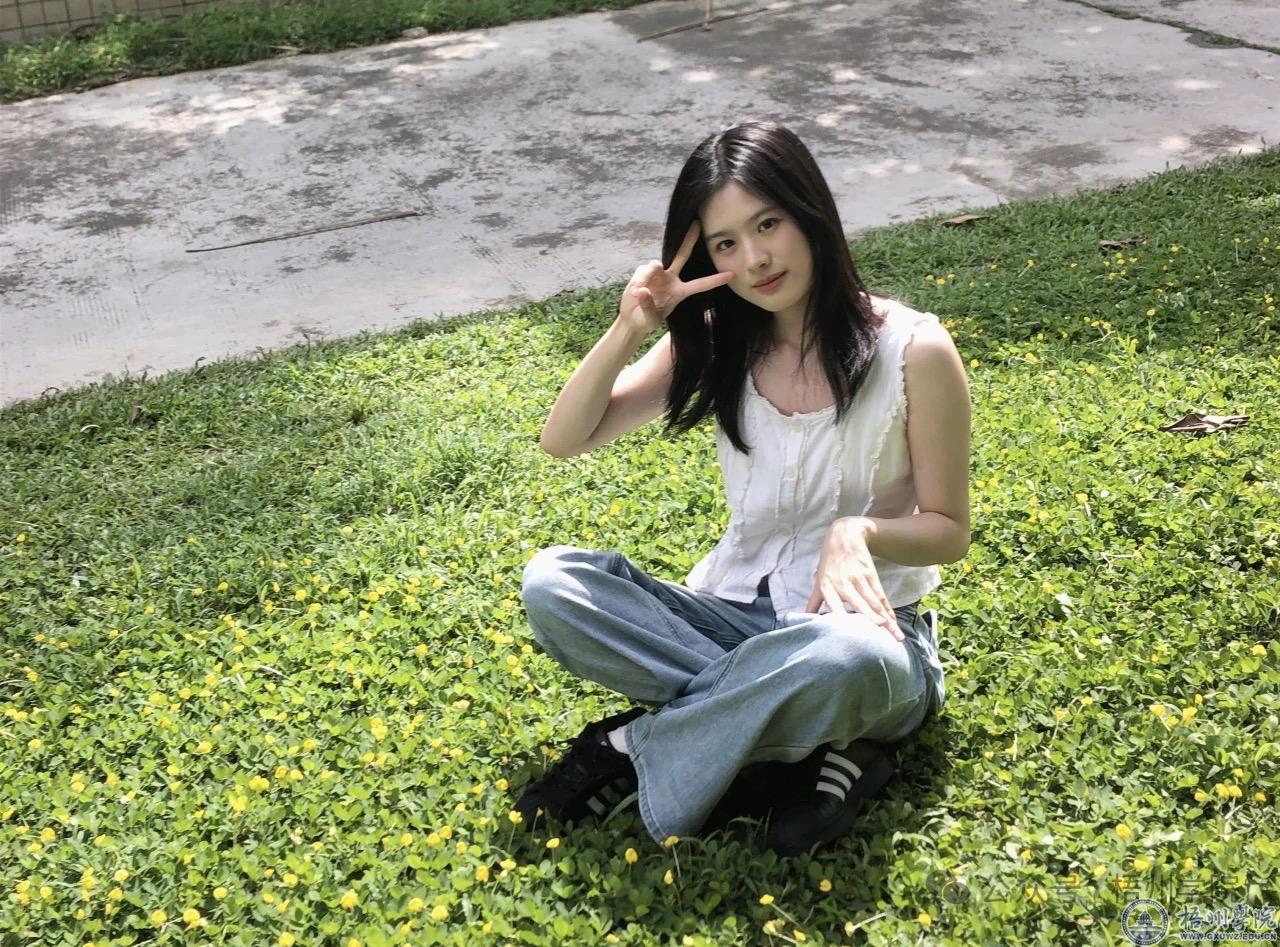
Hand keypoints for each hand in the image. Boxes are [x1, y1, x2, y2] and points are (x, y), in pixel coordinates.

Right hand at [618, 220, 734, 334]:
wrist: (630, 318)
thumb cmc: (645, 320)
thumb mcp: (649, 320)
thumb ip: (648, 306)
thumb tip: (643, 290)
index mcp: (679, 292)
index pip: (700, 285)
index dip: (715, 280)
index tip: (731, 275)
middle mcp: (670, 278)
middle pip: (682, 255)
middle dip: (689, 239)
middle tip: (697, 223)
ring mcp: (657, 273)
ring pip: (655, 265)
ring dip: (646, 277)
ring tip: (639, 292)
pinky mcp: (643, 271)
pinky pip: (642, 271)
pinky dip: (638, 280)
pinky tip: (634, 292)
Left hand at [804, 518, 902, 640]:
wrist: (844, 537)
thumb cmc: (829, 563)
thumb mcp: (818, 581)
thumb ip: (813, 603)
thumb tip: (804, 620)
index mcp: (828, 587)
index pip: (834, 606)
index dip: (841, 618)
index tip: (849, 636)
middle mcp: (844, 584)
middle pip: (860, 606)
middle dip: (872, 623)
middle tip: (882, 640)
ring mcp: (859, 579)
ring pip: (874, 603)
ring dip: (885, 621)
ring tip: (895, 636)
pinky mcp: (871, 575)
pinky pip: (880, 596)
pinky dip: (888, 610)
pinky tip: (894, 622)